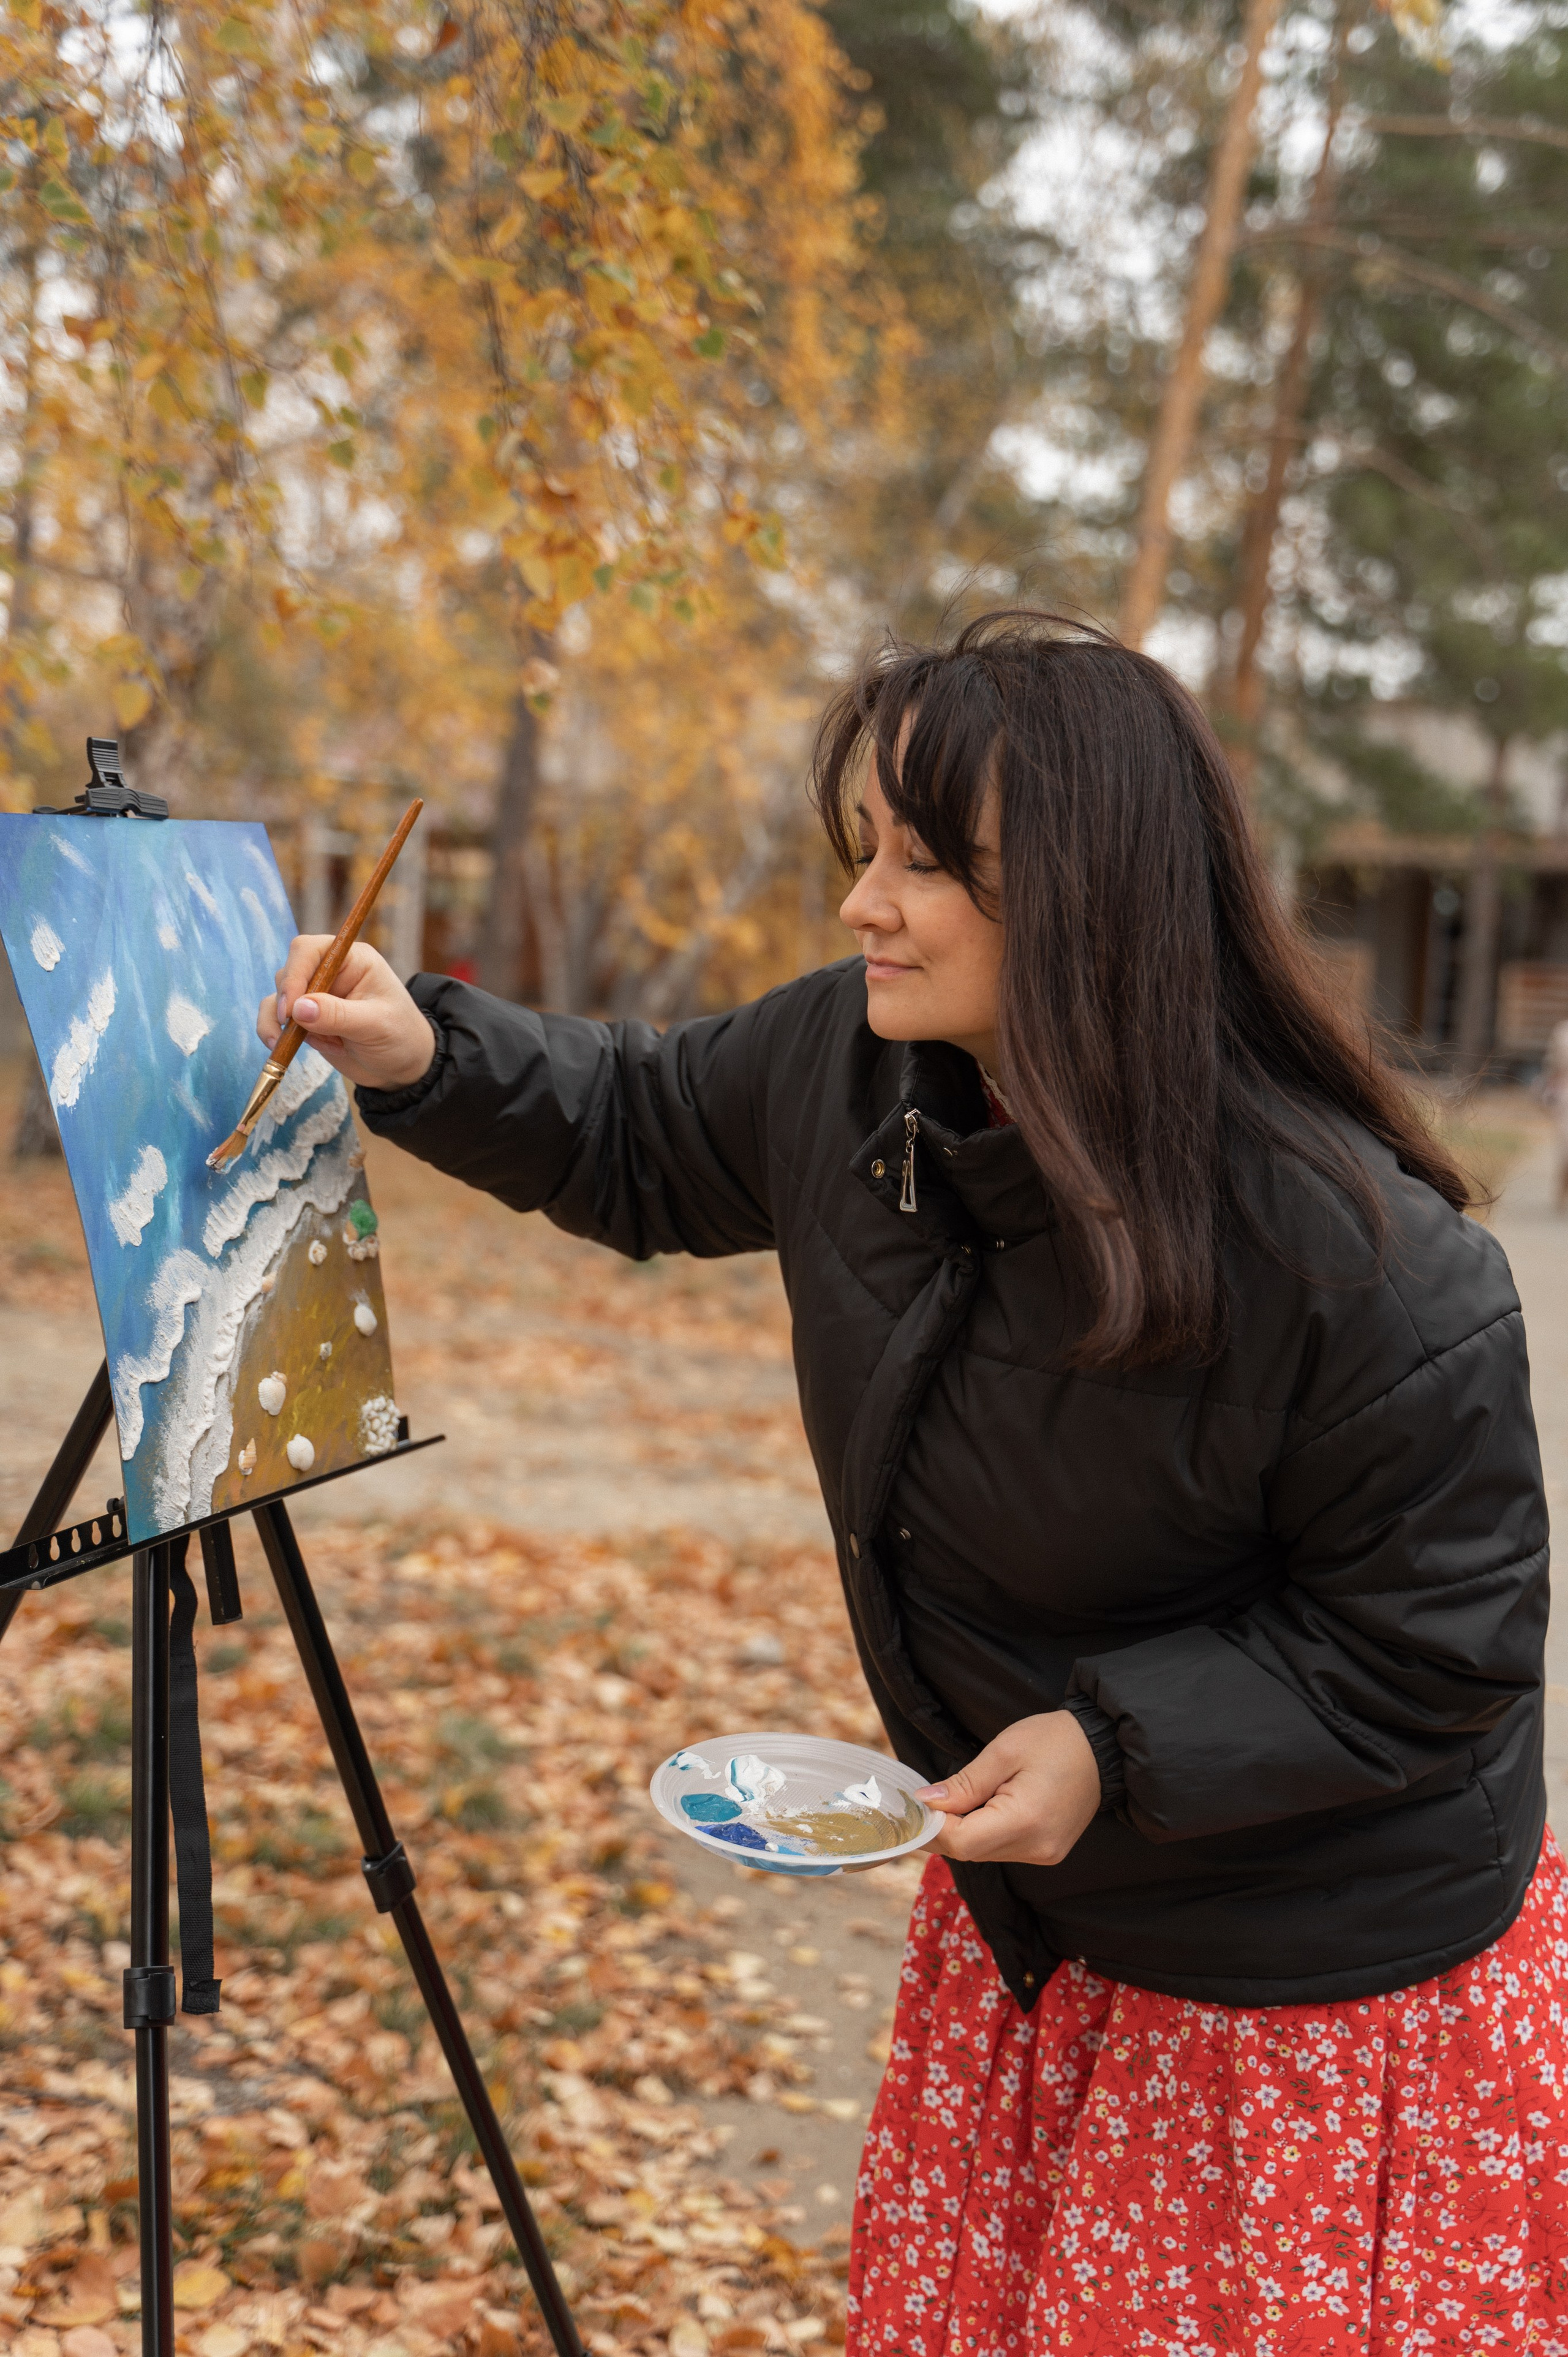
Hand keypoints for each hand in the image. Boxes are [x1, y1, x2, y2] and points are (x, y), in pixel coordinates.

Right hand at [257, 937, 437, 1092]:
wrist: (401, 1068)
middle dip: (285, 1001)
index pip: (310, 950)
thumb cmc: (399, 1037)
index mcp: (352, 959)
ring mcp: (315, 995)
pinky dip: (274, 1033)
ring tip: (291, 1045)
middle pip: (288, 971)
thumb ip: (337, 1015)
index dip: (295, 974)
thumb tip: (298, 1008)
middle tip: (291, 1028)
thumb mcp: (374, 1025)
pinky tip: (284, 1049)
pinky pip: (275, 1019)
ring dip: (277, 1021)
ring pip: (277, 997)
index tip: (291, 1008)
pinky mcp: (305, 1018)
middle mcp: (330, 972)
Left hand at [917, 1711, 1102, 1866]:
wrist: (1103, 1748)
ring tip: (960, 1797)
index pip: (961, 1842)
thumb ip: (963, 1783)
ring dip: (963, 1830)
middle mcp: (1036, 1848)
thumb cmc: (1055, 1740)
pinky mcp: (1047, 1852)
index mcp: (1026, 1822)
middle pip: (970, 1851)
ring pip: (983, 1853)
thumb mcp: (1003, 1752)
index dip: (933, 1825)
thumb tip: (925, 1802)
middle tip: (931, 1797)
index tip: (919, 1802)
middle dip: (944, 1827)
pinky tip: (983, 1807)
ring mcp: (1044, 1854)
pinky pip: (1001, 1849)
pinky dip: (984, 1831)